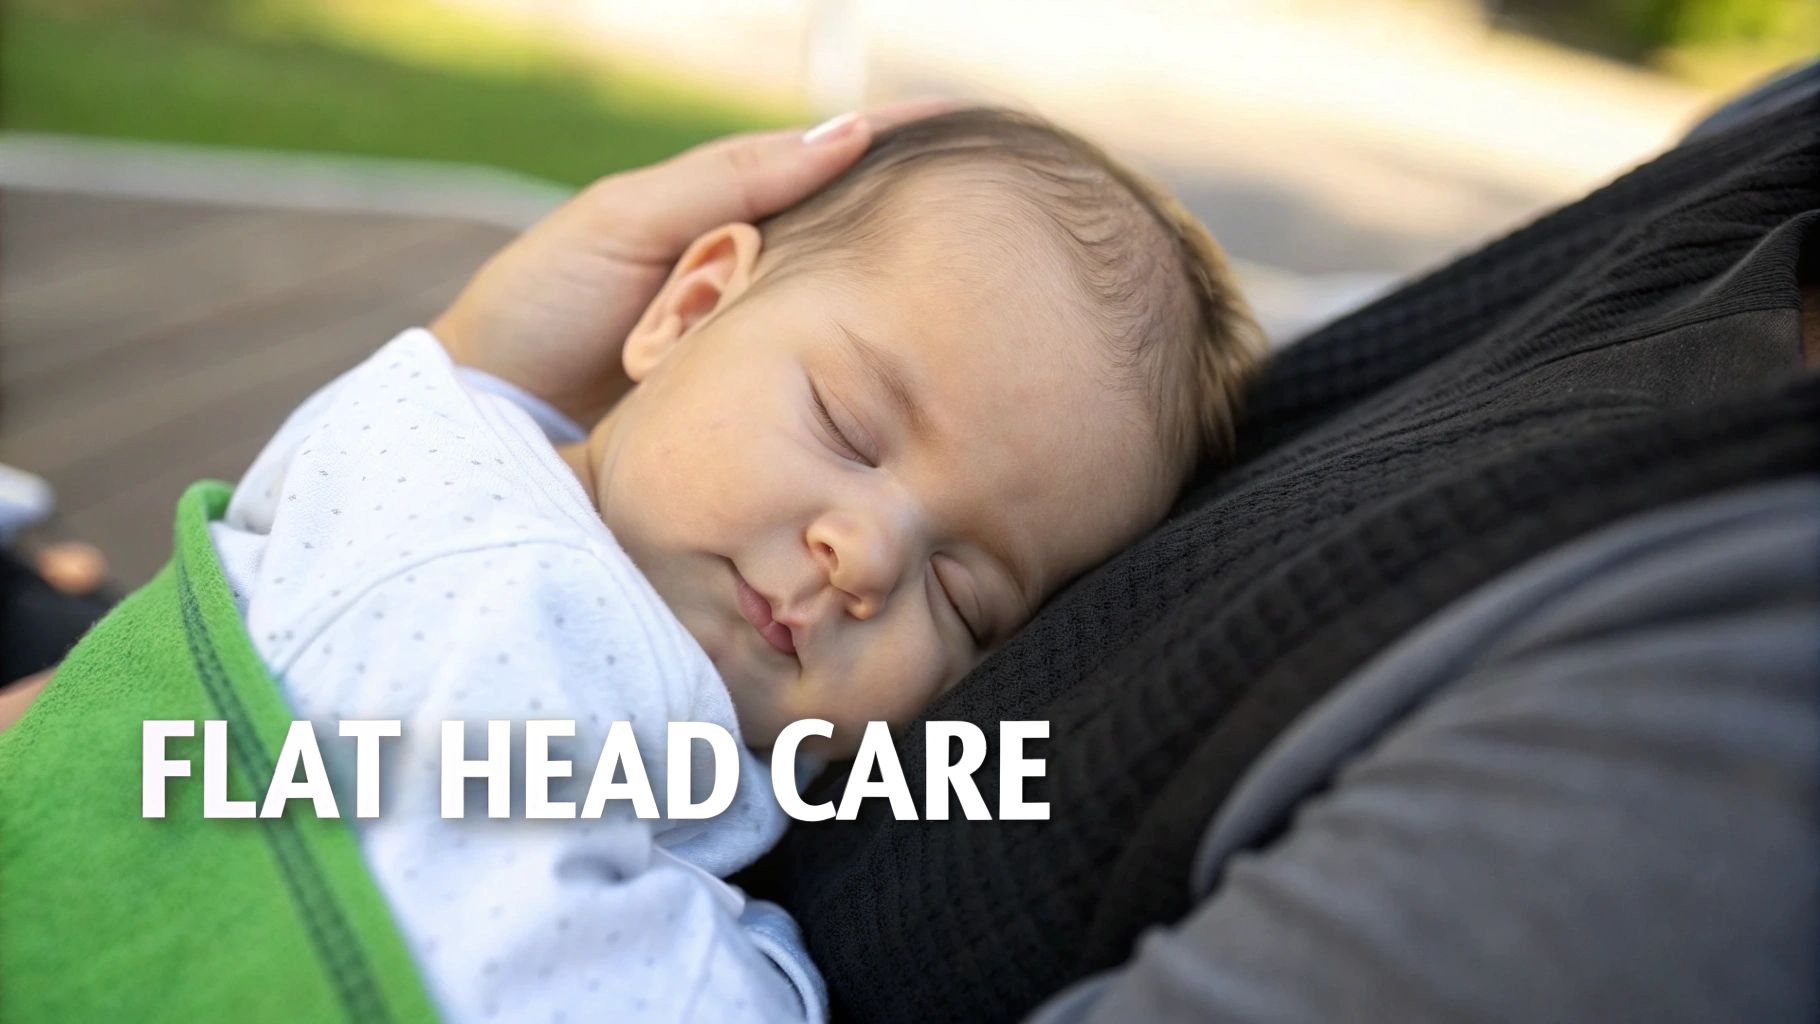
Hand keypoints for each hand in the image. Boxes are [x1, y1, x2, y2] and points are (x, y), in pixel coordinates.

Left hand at [432, 101, 949, 426]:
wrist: (486, 418)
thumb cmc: (541, 306)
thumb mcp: (626, 220)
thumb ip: (731, 180)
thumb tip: (848, 132)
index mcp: (728, 223)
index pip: (830, 167)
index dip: (901, 143)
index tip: (978, 127)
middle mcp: (758, 290)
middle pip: (857, 251)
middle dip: (931, 230)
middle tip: (1018, 210)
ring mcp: (762, 360)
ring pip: (850, 329)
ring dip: (915, 313)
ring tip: (997, 292)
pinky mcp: (758, 429)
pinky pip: (825, 399)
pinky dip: (873, 389)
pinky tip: (926, 379)